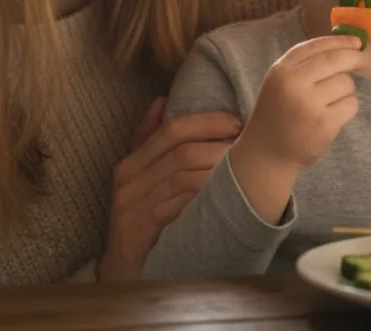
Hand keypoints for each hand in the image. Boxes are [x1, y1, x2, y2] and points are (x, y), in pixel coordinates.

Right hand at [97, 97, 240, 280]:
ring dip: (217, 171)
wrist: (123, 269)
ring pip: (183, 176)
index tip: (237, 123)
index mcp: (131, 163)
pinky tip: (223, 195)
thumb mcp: (141, 178)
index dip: (207, 122)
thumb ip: (149, 141)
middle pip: (181, 151)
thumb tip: (160, 100)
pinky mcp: (140, 229)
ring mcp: (132, 205)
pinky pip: (178, 205)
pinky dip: (203, 197)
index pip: (171, 129)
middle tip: (246, 146)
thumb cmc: (142, 219)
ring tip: (242, 169)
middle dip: (218, 146)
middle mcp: (128, 180)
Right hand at [235, 34, 364, 172]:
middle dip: (352, 58)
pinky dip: (347, 109)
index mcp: (281, 70)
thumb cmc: (278, 114)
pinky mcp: (324, 123)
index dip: (339, 41)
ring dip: (345, 91)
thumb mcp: (280, 82)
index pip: (315, 46)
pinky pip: (351, 104)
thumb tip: (346, 46)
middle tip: (360, 60)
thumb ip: (305, 64)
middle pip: (337, 60)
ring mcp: (309, 104)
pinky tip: (332, 117)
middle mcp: (293, 84)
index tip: (356, 42)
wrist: (267, 154)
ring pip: (346, 83)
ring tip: (329, 103)